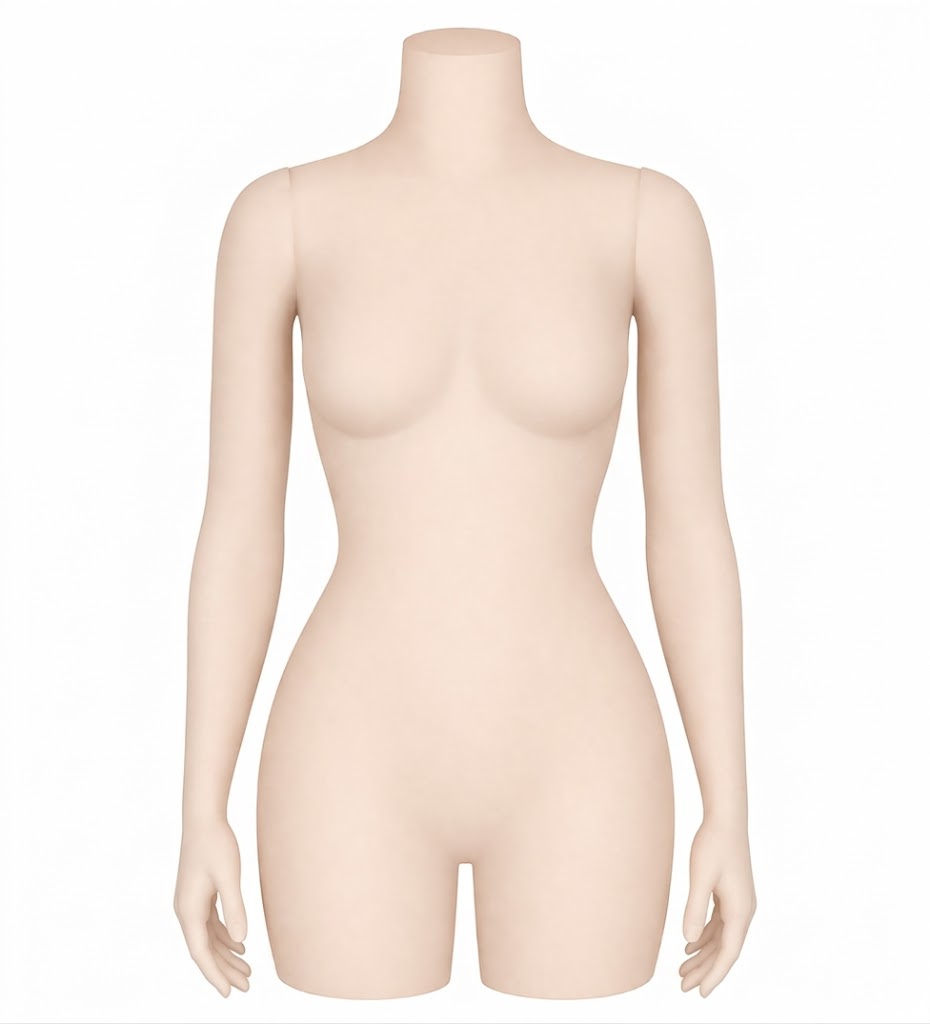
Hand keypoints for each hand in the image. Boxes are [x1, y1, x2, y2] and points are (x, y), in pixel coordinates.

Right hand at [173, 819, 250, 995]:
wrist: (203, 819)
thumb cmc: (216, 844)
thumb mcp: (229, 876)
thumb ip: (234, 908)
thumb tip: (241, 939)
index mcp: (189, 911)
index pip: (201, 953)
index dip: (214, 975)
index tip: (229, 993)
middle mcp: (186, 911)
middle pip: (205, 950)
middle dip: (224, 970)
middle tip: (247, 986)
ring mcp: (191, 903)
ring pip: (208, 939)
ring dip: (226, 955)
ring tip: (247, 971)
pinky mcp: (199, 894)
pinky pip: (210, 925)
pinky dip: (224, 937)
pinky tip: (240, 944)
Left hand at [679, 818, 755, 996]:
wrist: (726, 819)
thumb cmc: (713, 845)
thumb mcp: (700, 877)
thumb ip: (695, 908)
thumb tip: (689, 940)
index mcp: (740, 910)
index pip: (728, 953)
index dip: (714, 974)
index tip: (699, 992)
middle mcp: (744, 910)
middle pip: (725, 950)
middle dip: (705, 970)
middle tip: (682, 986)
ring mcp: (738, 902)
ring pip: (721, 938)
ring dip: (703, 955)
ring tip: (682, 971)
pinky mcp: (730, 894)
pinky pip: (719, 925)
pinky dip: (705, 937)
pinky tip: (689, 944)